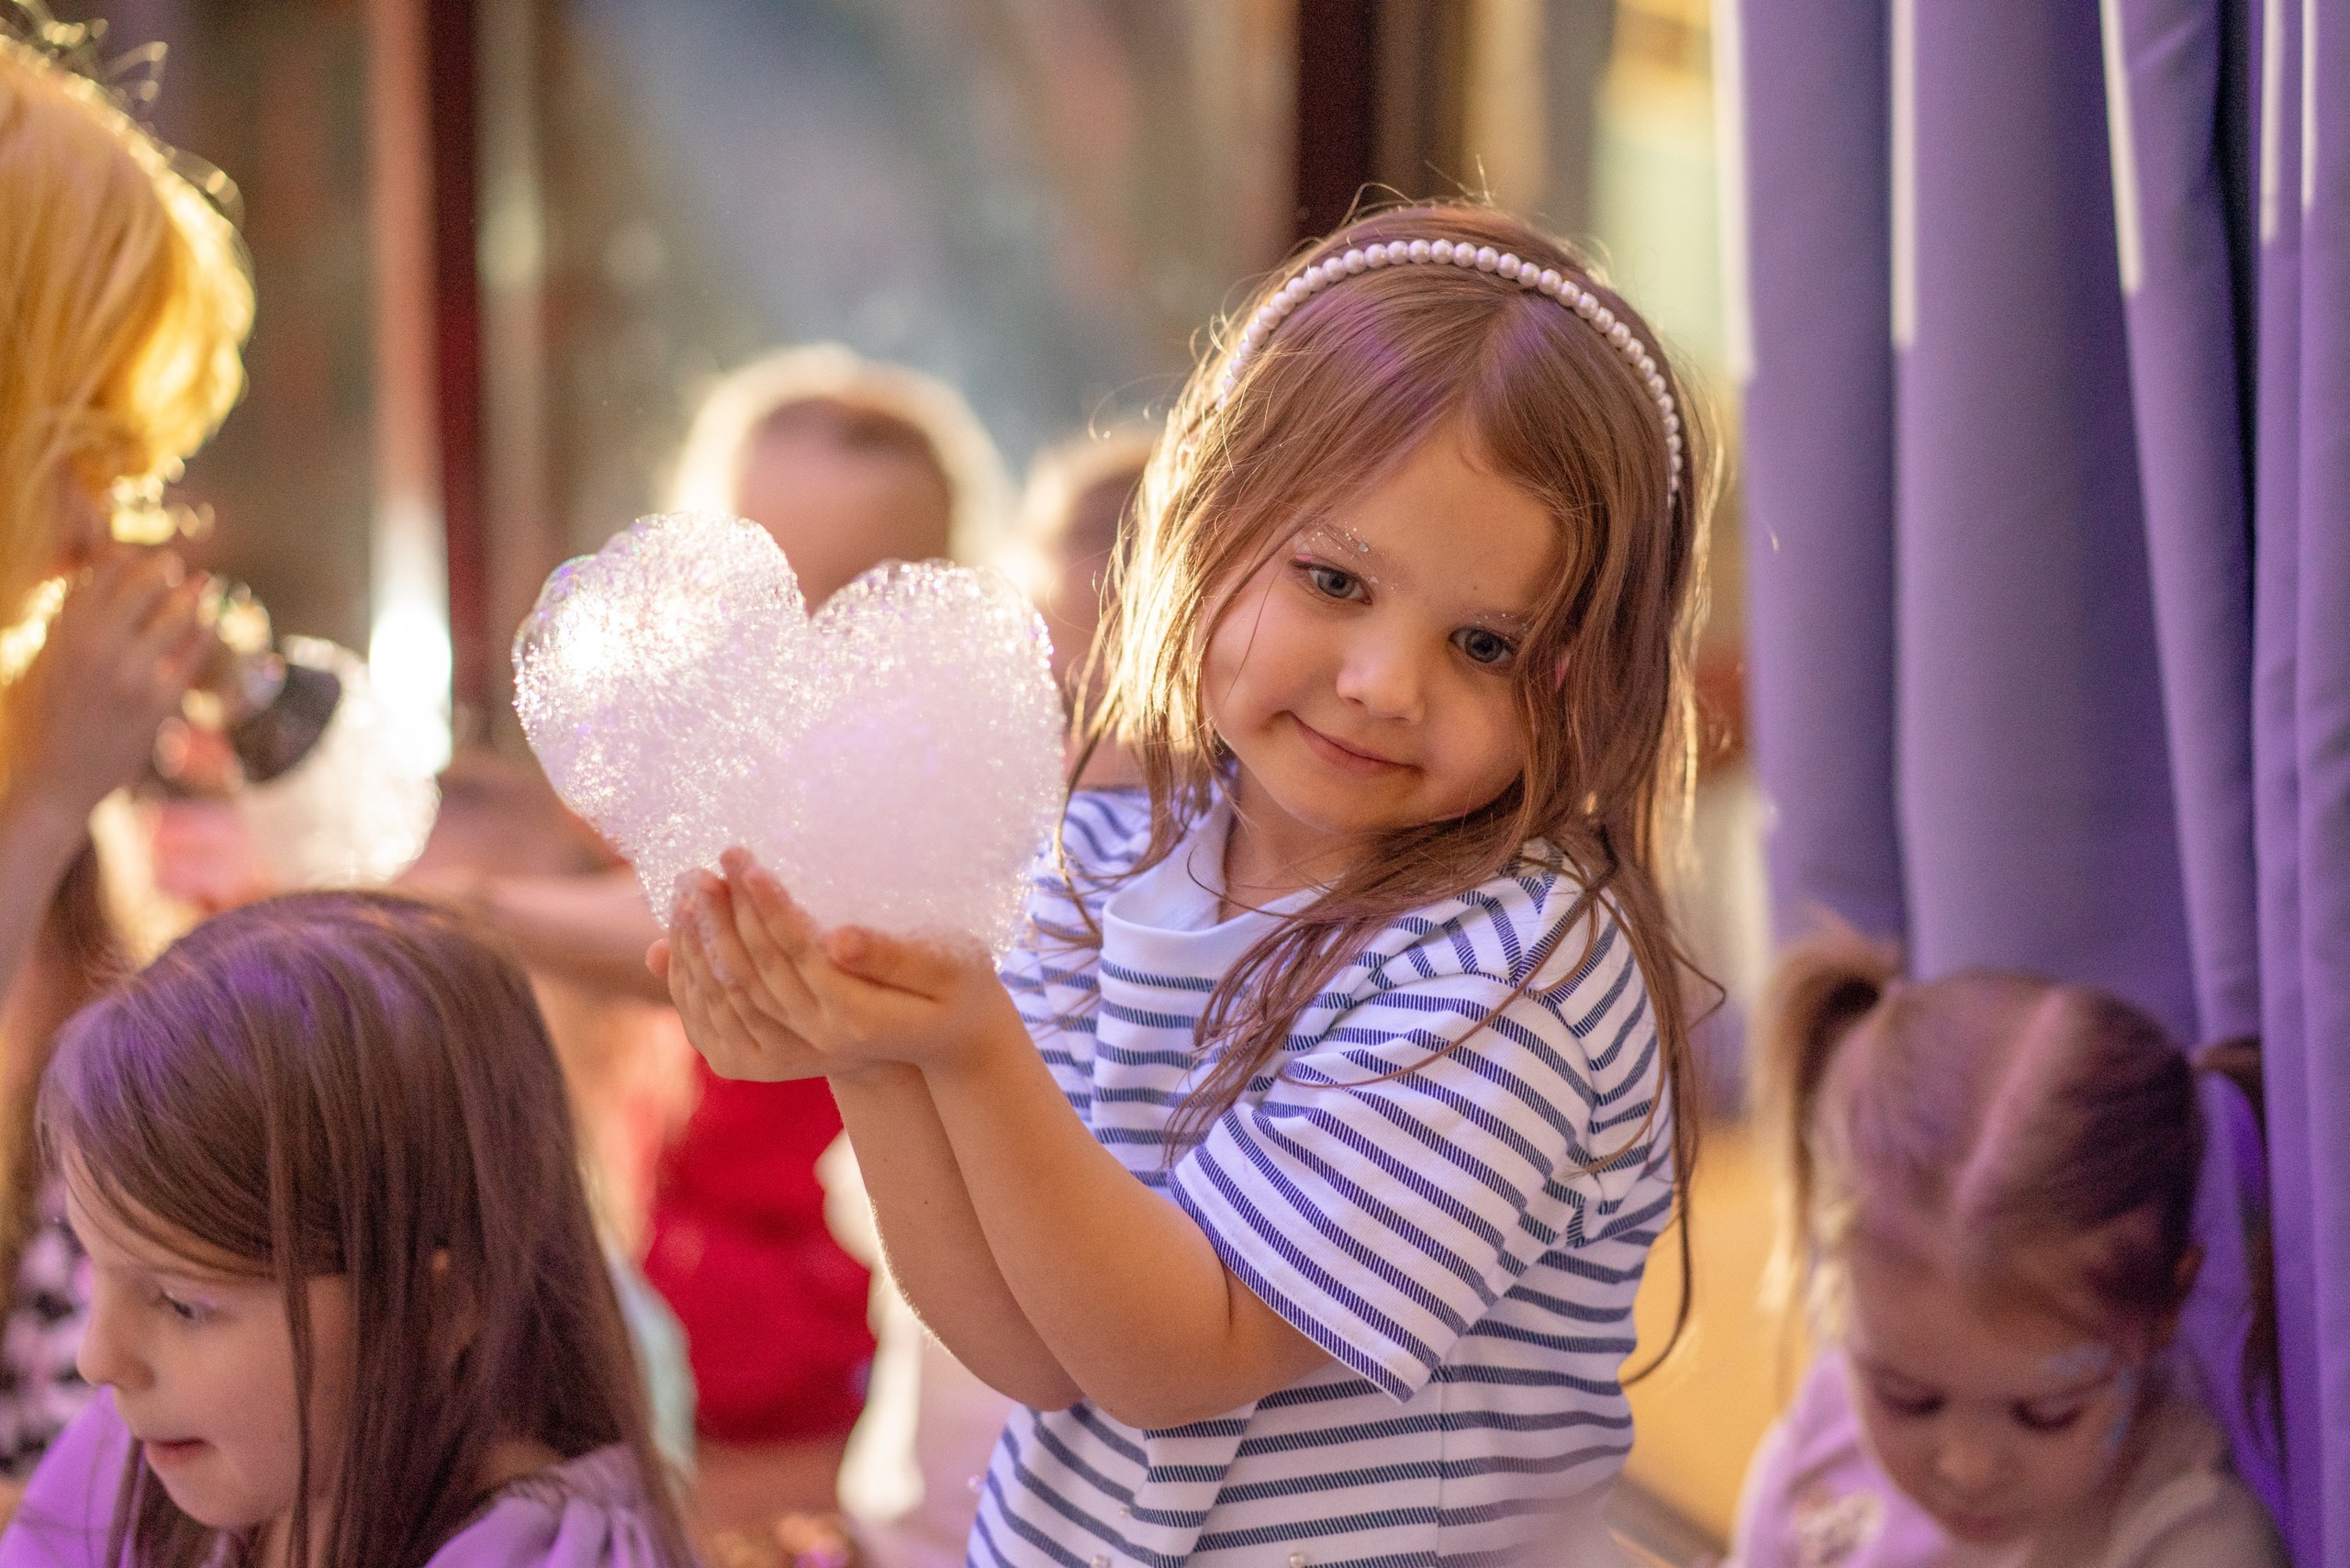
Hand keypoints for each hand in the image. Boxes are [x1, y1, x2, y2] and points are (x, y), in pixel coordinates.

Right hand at [7, 546, 208, 823]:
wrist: (56, 780)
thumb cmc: (42, 724)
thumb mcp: (39, 665)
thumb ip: (63, 627)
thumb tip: (87, 586)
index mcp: (63, 633)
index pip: (100, 577)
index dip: (122, 560)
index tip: (136, 555)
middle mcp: (96, 646)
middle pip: (141, 588)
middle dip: (161, 570)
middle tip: (174, 564)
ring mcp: (131, 673)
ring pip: (173, 616)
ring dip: (192, 596)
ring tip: (203, 585)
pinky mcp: (159, 700)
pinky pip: (192, 655)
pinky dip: (205, 633)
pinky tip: (213, 623)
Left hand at [666, 847, 1026, 1077]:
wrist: (953, 1039)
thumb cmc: (962, 985)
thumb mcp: (947, 964)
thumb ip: (894, 955)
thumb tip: (837, 939)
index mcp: (858, 1015)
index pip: (800, 952)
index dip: (770, 906)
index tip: (745, 863)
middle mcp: (821, 1035)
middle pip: (758, 972)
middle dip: (726, 916)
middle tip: (702, 867)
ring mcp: (799, 1046)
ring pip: (734, 993)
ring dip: (705, 941)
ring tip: (690, 889)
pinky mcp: (783, 1046)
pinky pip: (728, 1011)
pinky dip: (701, 974)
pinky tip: (687, 935)